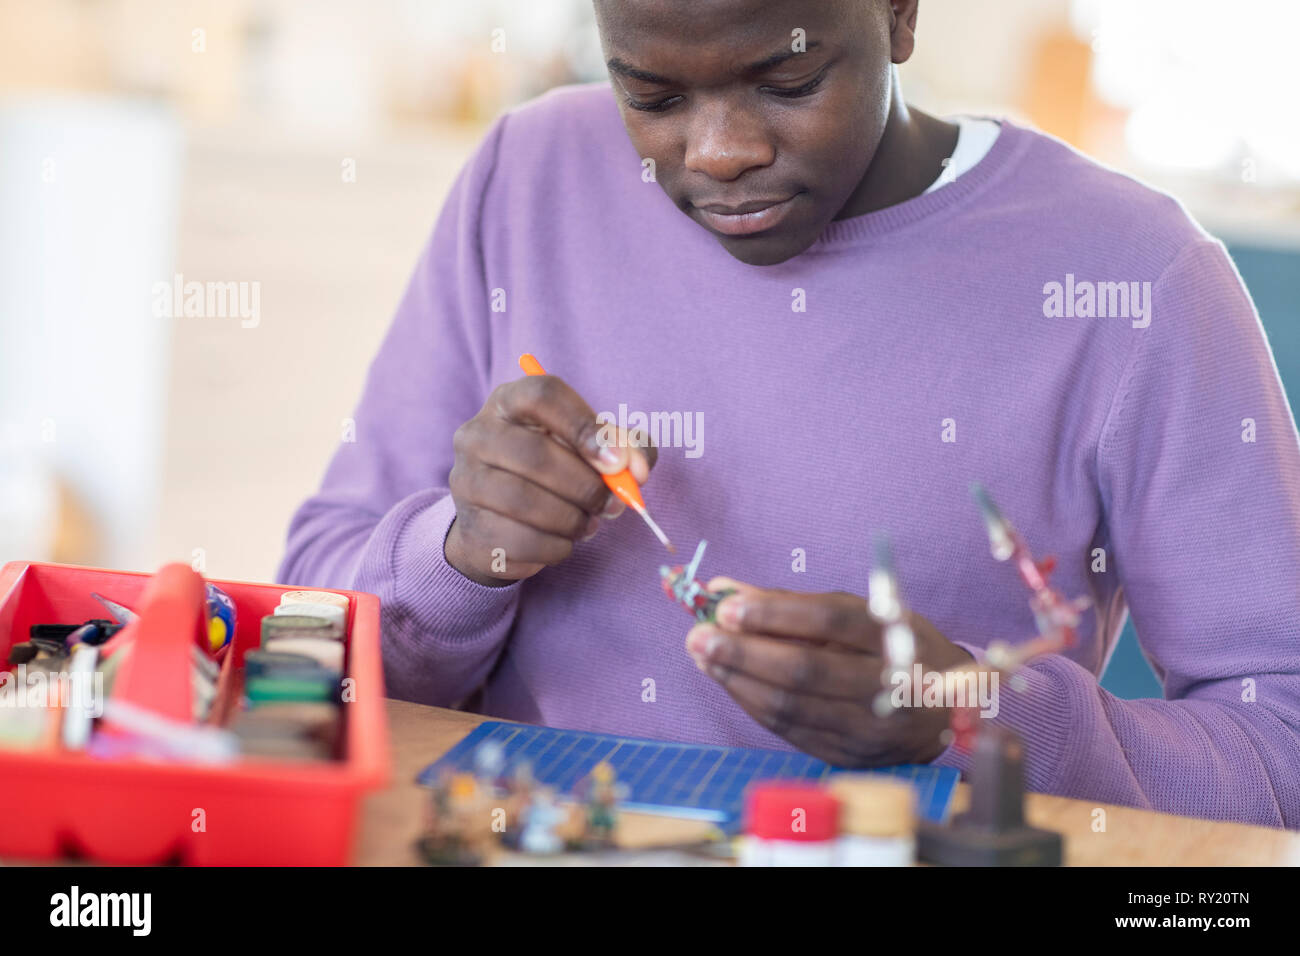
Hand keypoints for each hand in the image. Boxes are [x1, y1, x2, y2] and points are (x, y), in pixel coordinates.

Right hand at [445, 373, 655, 584]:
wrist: (503, 521)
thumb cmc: (556, 472)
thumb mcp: (592, 448)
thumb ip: (625, 447)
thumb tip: (636, 470)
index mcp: (509, 402)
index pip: (543, 395)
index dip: (584, 426)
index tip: (617, 462)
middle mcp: (477, 435)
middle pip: (535, 454)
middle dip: (586, 485)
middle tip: (612, 503)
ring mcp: (466, 481)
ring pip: (525, 501)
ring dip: (573, 519)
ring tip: (588, 523)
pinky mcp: (470, 527)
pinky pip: (521, 540)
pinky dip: (557, 546)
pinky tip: (564, 541)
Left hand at [685, 580, 973, 765]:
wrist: (945, 708)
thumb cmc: (894, 645)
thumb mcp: (860, 612)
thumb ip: (792, 602)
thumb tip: (725, 590)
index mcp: (895, 638)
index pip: (830, 622)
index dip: (775, 613)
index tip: (727, 606)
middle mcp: (886, 687)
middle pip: (806, 670)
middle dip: (743, 652)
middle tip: (700, 636)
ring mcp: (868, 729)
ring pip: (791, 707)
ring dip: (737, 680)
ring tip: (702, 656)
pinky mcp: (848, 756)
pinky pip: (789, 730)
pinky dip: (752, 703)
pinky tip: (729, 681)